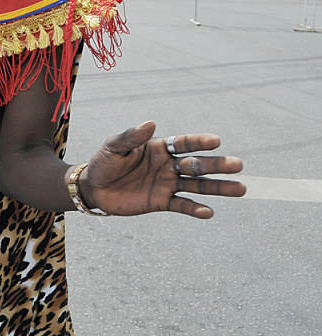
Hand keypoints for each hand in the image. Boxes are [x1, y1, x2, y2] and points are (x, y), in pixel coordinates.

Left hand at [79, 121, 245, 218]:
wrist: (95, 188)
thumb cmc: (104, 162)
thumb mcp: (114, 148)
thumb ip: (131, 137)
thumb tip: (150, 123)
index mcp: (159, 148)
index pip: (184, 143)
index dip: (199, 142)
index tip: (216, 141)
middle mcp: (169, 165)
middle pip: (197, 164)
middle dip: (217, 165)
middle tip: (238, 165)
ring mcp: (168, 184)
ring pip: (197, 185)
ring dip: (218, 187)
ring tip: (240, 189)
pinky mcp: (162, 202)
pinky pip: (182, 205)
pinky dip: (195, 209)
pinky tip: (209, 212)